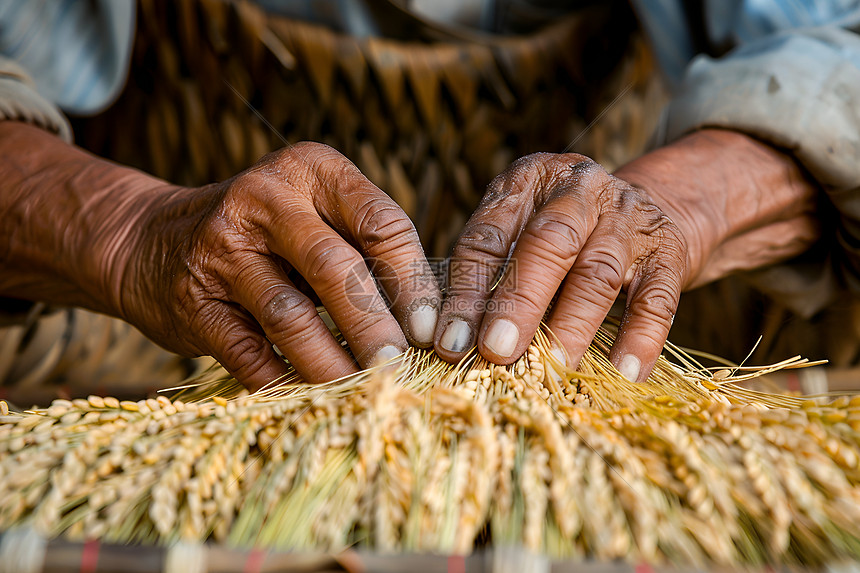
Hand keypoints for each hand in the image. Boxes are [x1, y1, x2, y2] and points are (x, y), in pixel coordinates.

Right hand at [119, 143, 440, 387]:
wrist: (153, 239)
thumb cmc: (266, 235)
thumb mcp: (315, 215)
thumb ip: (365, 250)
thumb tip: (429, 321)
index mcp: (312, 171)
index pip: (379, 222)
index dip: (411, 280)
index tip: (428, 329)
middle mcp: (265, 198)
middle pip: (334, 267)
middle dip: (373, 325)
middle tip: (399, 367)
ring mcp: (222, 247)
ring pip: (289, 314)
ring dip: (331, 360)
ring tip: (362, 389)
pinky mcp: (194, 298)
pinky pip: (246, 350)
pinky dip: (281, 379)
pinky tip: (309, 396)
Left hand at [433, 129, 817, 381]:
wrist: (654, 206)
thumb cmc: (565, 235)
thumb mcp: (522, 232)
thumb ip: (492, 276)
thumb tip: (455, 344)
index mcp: (528, 181)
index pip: (489, 234)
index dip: (467, 290)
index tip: (450, 341)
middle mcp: (579, 189)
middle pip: (548, 244)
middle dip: (519, 301)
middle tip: (497, 352)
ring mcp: (629, 216)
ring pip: (598, 272)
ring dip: (572, 325)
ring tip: (553, 370)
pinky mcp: (669, 249)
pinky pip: (656, 297)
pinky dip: (640, 338)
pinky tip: (623, 374)